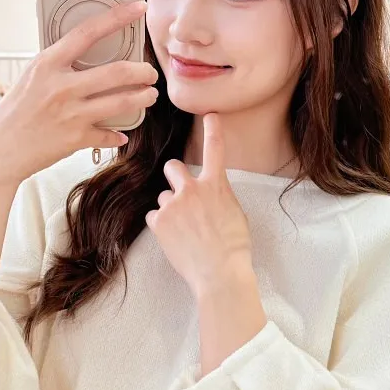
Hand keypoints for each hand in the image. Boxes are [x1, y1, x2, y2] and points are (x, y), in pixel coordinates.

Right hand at [0, 0, 158, 188]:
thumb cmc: (11, 113)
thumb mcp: (31, 78)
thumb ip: (58, 67)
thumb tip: (85, 59)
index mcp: (47, 64)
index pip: (89, 31)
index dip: (118, 16)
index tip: (138, 8)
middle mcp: (61, 86)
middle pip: (118, 71)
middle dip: (143, 71)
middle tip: (150, 72)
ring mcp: (70, 113)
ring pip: (122, 101)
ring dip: (142, 98)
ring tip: (149, 95)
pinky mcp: (76, 139)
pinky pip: (109, 134)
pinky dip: (117, 135)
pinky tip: (121, 134)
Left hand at [145, 113, 253, 297]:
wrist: (219, 273)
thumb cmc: (233, 248)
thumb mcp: (235, 213)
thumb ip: (220, 196)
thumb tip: (211, 192)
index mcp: (216, 185)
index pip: (214, 150)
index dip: (212, 130)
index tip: (209, 116)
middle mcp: (192, 189)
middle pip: (173, 167)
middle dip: (174, 176)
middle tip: (180, 192)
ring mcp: (172, 204)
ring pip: (164, 197)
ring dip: (170, 209)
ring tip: (185, 231)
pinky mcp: (158, 221)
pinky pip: (155, 216)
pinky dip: (162, 226)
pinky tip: (175, 239)